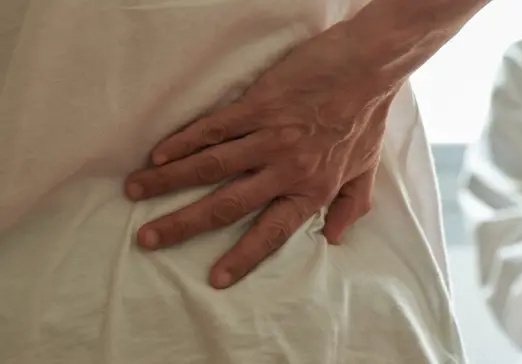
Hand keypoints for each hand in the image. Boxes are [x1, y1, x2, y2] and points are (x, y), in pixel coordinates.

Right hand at [124, 21, 400, 289]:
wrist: (368, 68)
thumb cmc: (367, 118)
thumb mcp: (367, 170)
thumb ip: (351, 206)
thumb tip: (334, 239)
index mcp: (313, 190)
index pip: (272, 233)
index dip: (242, 257)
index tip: (214, 279)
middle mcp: (288, 170)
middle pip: (227, 205)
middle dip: (184, 224)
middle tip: (148, 239)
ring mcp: (270, 137)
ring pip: (211, 166)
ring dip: (169, 180)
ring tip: (136, 190)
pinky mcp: (258, 106)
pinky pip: (214, 128)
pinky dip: (184, 141)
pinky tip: (158, 154)